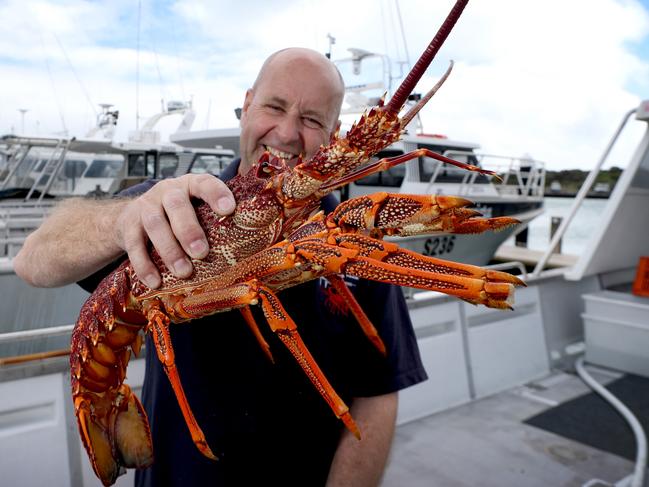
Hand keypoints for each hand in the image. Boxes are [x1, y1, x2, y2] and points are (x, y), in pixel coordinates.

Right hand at [116, 174, 234, 287]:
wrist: (131, 215)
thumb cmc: (176, 215)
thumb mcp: (195, 209)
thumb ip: (214, 221)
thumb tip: (248, 250)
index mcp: (190, 185)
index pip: (204, 183)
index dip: (216, 194)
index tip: (229, 209)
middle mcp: (167, 191)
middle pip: (176, 205)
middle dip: (189, 230)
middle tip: (202, 253)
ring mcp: (145, 207)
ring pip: (155, 225)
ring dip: (170, 250)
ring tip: (184, 272)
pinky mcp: (128, 226)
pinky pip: (134, 245)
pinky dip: (145, 265)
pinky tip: (156, 281)